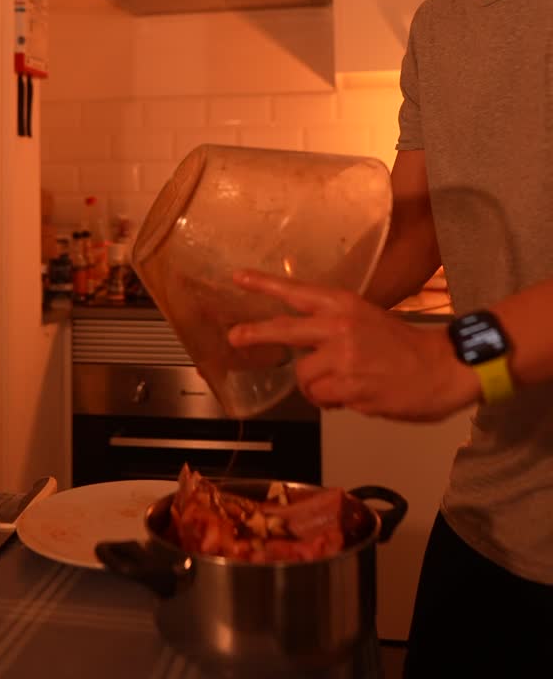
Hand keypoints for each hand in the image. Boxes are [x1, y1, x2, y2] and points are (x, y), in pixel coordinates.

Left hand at [228, 269, 477, 421]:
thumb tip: (303, 348)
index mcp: (344, 305)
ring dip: (316, 387)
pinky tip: (355, 395)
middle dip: (254, 334)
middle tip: (234, 337)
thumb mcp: (367, 320)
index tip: (237, 277)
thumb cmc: (405, 347)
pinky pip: (322, 398)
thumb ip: (333, 328)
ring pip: (304, 377)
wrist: (444, 368)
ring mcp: (344, 358)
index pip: (297, 291)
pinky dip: (332, 401)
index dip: (265, 284)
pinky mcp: (350, 388)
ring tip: (343, 385)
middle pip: (284, 329)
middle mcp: (339, 327)